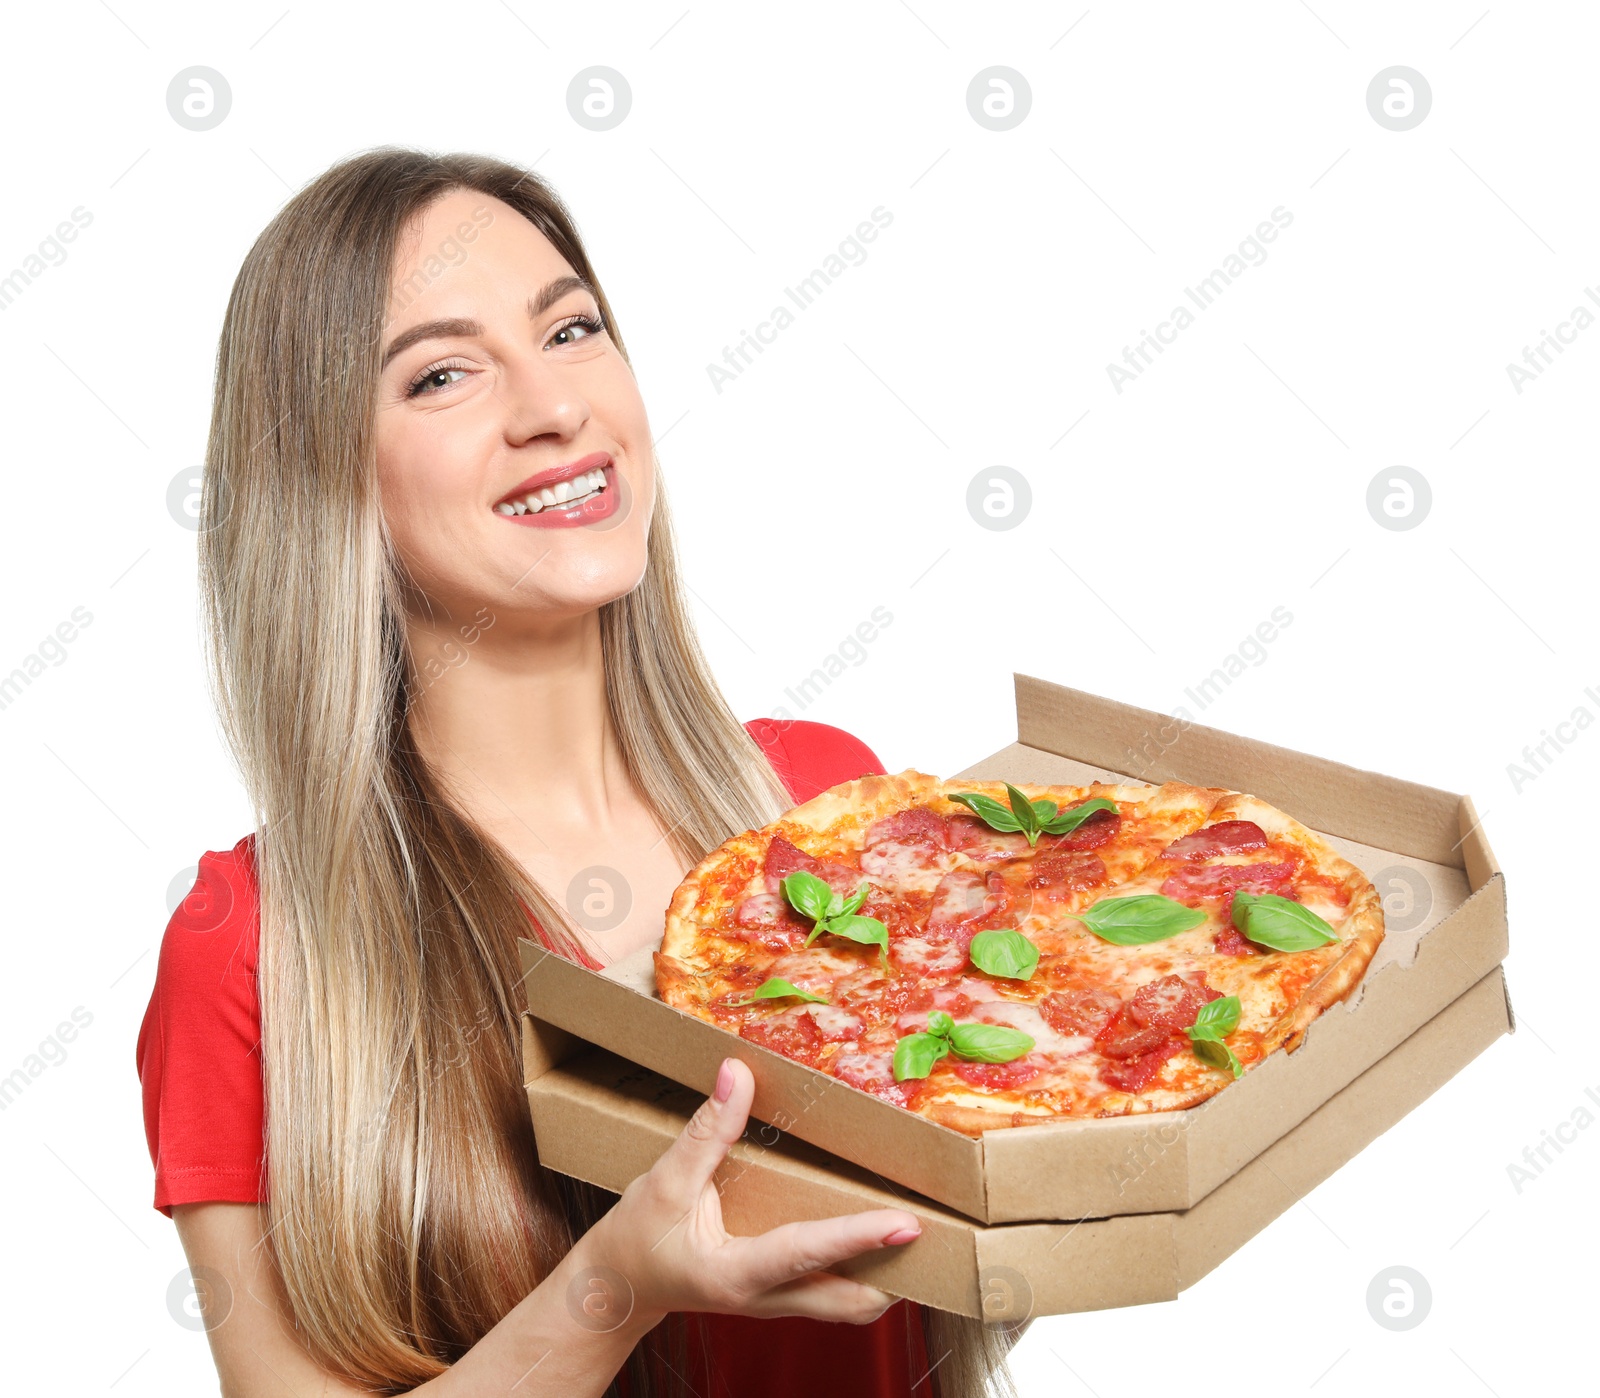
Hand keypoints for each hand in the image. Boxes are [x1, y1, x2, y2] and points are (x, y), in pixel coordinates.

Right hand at [575, 1057, 920, 1327]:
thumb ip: (706, 1130)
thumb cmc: (637, 1239)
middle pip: (849, 1303)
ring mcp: (772, 1304)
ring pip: (845, 1304)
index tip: (904, 1223)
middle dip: (894, 1275)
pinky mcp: (774, 1297)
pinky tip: (866, 1234)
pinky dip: (856, 1269)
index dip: (858, 1237)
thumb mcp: (665, 1181)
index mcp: (737, 1274)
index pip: (807, 1253)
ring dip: (881, 1275)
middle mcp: (763, 1298)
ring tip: (910, 1231)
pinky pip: (829, 1291)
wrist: (614, 1288)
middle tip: (932, 1234)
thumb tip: (736, 1073)